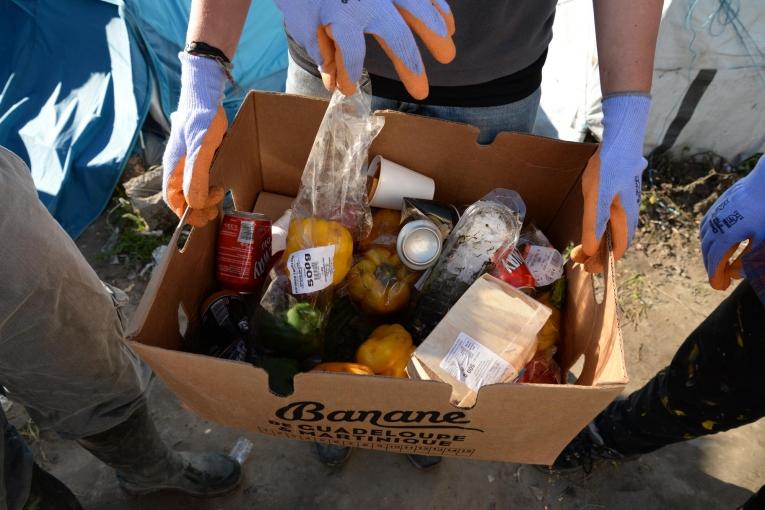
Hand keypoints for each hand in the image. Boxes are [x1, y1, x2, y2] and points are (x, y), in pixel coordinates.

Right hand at [162, 53, 227, 227]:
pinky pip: (199, 178)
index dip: (187, 213)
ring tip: (219, 198)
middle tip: (216, 210)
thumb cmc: (202, 120)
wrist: (205, 97)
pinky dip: (207, 187)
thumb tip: (195, 203)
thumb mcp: (201, 150)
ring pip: (191, 189)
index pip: (173, 199)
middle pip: (182, 197)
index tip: (204, 217)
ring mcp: (187, 161)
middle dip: (198, 208)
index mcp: (173, 168)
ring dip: (203, 199)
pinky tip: (219, 185)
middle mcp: (177, 167)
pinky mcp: (197, 155)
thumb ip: (196, 177)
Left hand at [274, 0, 455, 98]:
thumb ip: (321, 50)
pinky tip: (448, 24)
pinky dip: (439, 6)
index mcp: (340, 13)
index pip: (352, 53)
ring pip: (419, 8)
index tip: (349, 88)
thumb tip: (335, 82)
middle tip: (422, 91)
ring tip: (448, 54)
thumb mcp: (301, 19)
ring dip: (436, 33)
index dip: (350, 75)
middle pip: (397, 36)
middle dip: (410, 67)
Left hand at [572, 94, 650, 271]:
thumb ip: (594, 225)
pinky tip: (593, 225)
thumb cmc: (609, 167)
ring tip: (581, 247)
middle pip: (616, 241)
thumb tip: (592, 250)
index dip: (603, 262)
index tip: (586, 268)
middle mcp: (630, 212)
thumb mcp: (597, 198)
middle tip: (577, 258)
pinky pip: (613, 217)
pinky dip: (602, 227)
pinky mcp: (622, 193)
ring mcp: (627, 202)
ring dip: (599, 240)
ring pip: (615, 229)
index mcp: (626, 217)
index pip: (619, 249)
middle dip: (598, 253)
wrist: (621, 137)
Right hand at [700, 155, 764, 289]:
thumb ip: (750, 257)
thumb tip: (739, 273)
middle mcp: (714, 226)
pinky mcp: (717, 206)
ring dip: (708, 251)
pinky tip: (714, 240)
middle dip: (711, 265)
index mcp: (725, 235)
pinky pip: (706, 225)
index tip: (718, 286)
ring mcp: (714, 215)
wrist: (763, 183)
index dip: (715, 275)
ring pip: (705, 238)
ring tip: (715, 261)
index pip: (715, 260)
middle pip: (707, 250)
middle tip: (718, 278)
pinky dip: (707, 237)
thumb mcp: (762, 238)